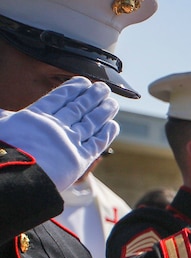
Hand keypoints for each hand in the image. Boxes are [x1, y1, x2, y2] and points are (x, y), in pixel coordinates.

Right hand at [0, 77, 118, 190]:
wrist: (14, 175)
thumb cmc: (3, 152)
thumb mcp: (1, 127)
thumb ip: (5, 117)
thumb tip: (2, 112)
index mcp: (35, 116)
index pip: (57, 98)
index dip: (72, 89)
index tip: (83, 81)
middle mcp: (55, 126)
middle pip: (78, 108)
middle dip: (93, 97)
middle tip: (104, 88)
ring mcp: (69, 141)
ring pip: (90, 123)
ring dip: (103, 112)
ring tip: (112, 103)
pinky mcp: (79, 158)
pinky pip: (96, 143)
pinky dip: (106, 134)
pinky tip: (113, 125)